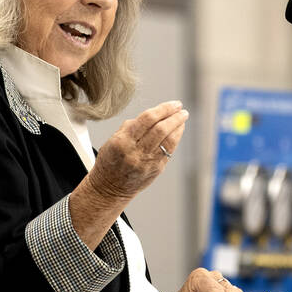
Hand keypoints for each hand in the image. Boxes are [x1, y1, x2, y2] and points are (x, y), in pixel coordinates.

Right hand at [68, 100, 187, 250]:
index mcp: (123, 141)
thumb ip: (132, 126)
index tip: (173, 104)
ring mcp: (147, 162)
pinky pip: (169, 150)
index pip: (147, 119)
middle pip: (160, 129)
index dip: (163, 109)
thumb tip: (154, 115)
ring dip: (178, 126)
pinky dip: (176, 138)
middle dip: (174, 116)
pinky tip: (178, 130)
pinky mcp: (156, 169)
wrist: (109, 187)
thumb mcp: (113, 139)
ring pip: (168, 141)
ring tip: (182, 117)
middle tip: (181, 108)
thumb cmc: (111, 160)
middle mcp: (136, 152)